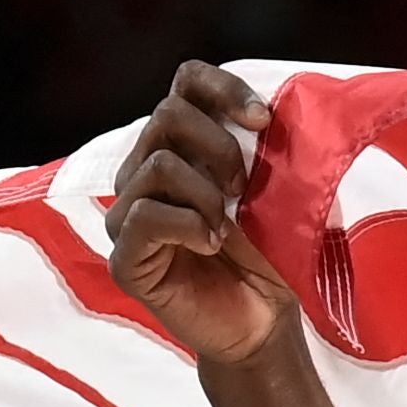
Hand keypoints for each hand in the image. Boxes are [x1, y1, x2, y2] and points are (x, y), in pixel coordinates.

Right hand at [109, 61, 299, 366]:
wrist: (265, 323)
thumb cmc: (269, 258)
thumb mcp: (277, 195)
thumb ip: (267, 151)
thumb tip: (281, 111)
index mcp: (184, 146)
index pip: (186, 83)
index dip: (222, 89)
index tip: (263, 120)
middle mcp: (145, 170)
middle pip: (166, 115)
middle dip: (218, 146)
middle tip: (244, 188)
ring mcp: (129, 213)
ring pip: (157, 165)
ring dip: (205, 194)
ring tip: (227, 228)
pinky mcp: (125, 257)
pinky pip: (142, 217)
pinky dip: (187, 226)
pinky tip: (211, 245)